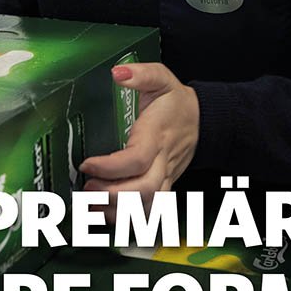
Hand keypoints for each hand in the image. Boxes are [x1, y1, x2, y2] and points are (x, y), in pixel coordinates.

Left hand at [79, 62, 199, 218]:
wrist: (205, 121)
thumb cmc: (177, 102)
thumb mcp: (161, 79)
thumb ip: (141, 73)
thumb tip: (117, 73)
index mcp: (157, 136)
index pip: (136, 159)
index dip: (110, 167)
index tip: (86, 164)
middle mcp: (162, 161)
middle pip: (143, 190)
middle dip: (112, 195)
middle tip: (86, 187)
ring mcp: (164, 177)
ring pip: (146, 205)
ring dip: (117, 211)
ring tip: (90, 203)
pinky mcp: (163, 186)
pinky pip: (149, 210)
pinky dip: (128, 218)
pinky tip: (105, 214)